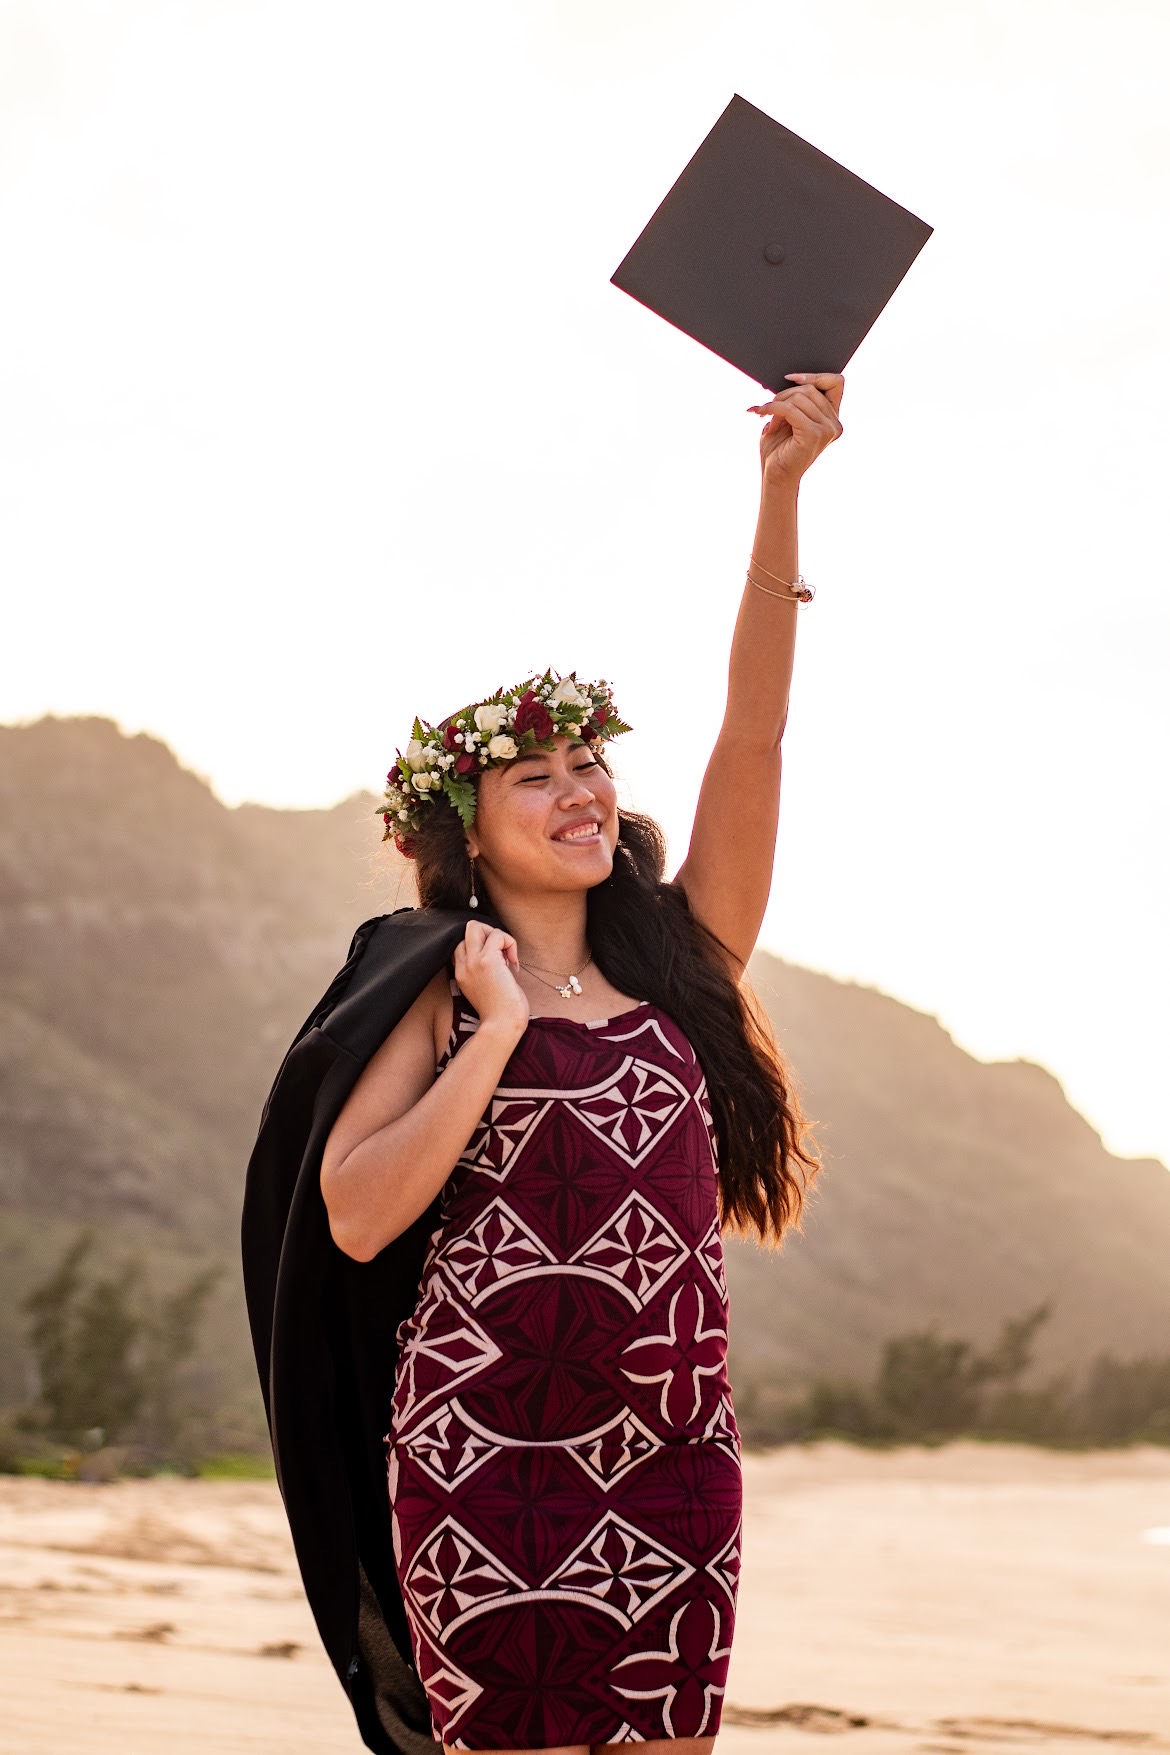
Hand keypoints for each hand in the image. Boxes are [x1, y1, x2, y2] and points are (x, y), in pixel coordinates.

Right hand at [453, 922, 529, 1037]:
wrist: (502, 1026)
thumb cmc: (500, 1013)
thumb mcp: (486, 989)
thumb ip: (485, 971)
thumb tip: (500, 954)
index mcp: (461, 974)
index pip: (463, 944)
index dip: (482, 945)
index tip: (498, 962)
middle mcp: (463, 966)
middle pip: (467, 930)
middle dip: (488, 933)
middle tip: (502, 953)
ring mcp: (473, 962)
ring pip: (476, 926)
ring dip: (498, 936)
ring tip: (507, 957)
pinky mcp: (487, 960)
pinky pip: (498, 935)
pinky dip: (510, 943)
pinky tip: (514, 964)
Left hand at [748, 371, 844, 489]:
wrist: (775, 477)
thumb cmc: (780, 450)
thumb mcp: (789, 419)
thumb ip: (796, 400)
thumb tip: (791, 378)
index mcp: (832, 419)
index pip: (836, 382)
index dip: (815, 375)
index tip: (790, 379)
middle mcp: (834, 424)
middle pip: (810, 389)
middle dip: (784, 394)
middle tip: (769, 407)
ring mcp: (827, 430)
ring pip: (799, 397)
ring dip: (777, 404)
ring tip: (768, 418)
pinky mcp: (814, 435)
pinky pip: (790, 409)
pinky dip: (773, 408)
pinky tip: (762, 414)